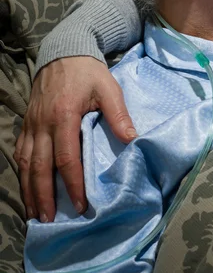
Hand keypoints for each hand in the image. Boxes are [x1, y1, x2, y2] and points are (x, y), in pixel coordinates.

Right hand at [14, 57, 136, 221]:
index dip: (72, 182)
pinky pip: (20, 154)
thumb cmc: (88, 72)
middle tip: (51, 220)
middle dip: (45, 196)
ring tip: (36, 214)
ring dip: (30, 190)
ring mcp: (32, 124)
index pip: (66, 157)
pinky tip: (27, 189)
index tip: (81, 203)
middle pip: (40, 167)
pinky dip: (22, 174)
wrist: (64, 52)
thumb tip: (133, 139)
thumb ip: (118, 114)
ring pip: (25, 164)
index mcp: (64, 115)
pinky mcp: (27, 124)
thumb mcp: (108, 88)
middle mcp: (43, 123)